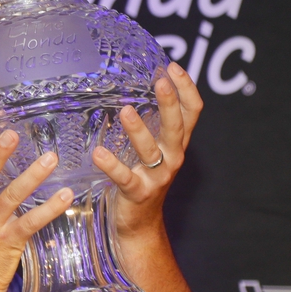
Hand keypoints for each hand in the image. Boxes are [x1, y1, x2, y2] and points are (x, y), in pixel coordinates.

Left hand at [91, 61, 202, 238]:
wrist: (140, 225)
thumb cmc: (144, 179)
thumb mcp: (154, 150)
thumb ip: (153, 125)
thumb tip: (138, 89)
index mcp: (176, 143)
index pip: (192, 112)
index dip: (187, 88)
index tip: (173, 67)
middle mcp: (172, 157)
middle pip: (177, 126)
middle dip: (170, 103)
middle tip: (160, 81)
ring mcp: (157, 176)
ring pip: (151, 150)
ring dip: (138, 130)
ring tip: (124, 111)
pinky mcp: (138, 192)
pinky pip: (125, 177)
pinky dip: (111, 164)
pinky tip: (98, 152)